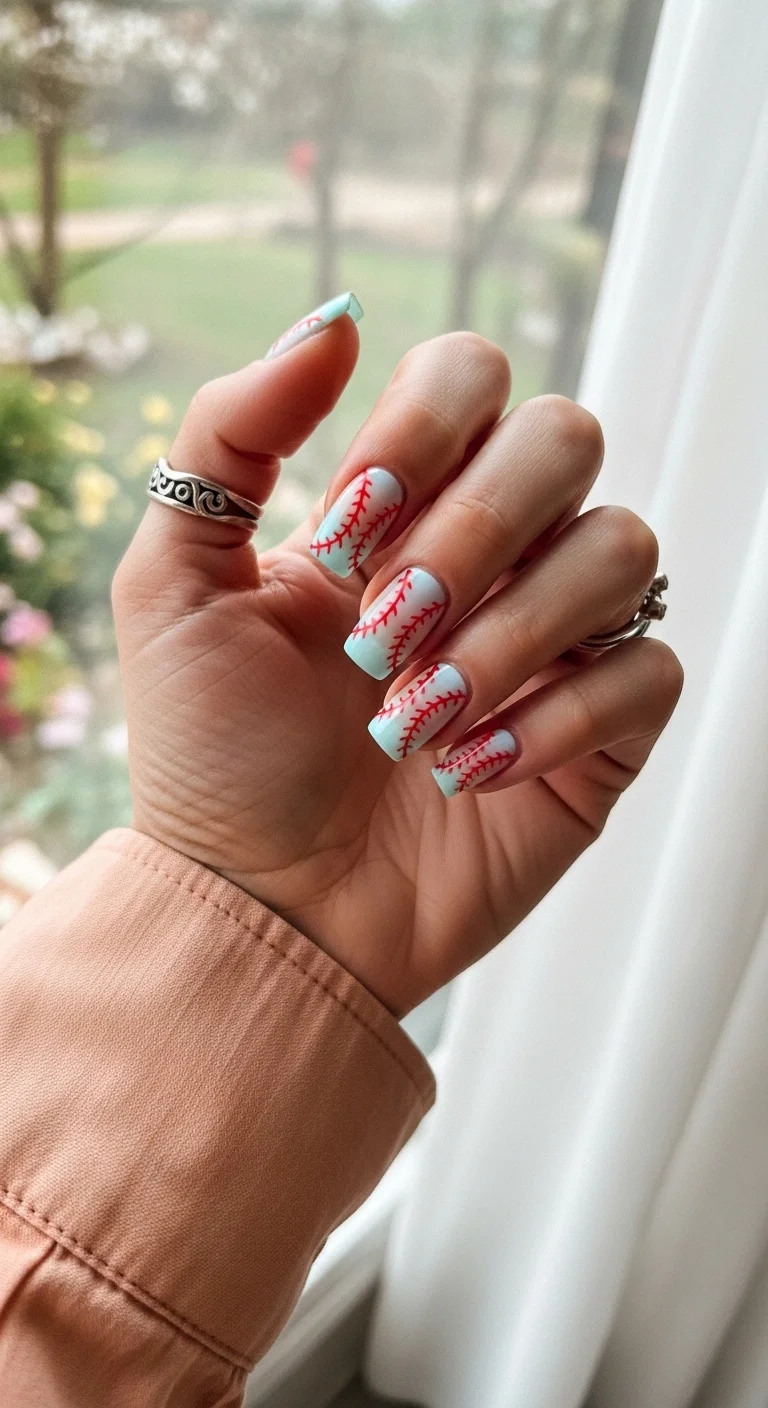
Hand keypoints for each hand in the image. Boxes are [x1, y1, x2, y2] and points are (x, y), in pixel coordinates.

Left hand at [113, 310, 681, 1015]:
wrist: (262, 908)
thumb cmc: (214, 755)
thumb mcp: (173, 587)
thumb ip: (231, 438)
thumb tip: (336, 317)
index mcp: (399, 501)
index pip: (471, 375)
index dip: (421, 433)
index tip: (345, 531)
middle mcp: (491, 552)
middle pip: (566, 438)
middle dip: (473, 531)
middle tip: (383, 629)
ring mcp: (552, 637)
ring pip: (621, 550)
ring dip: (508, 636)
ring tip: (414, 719)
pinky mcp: (601, 730)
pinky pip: (646, 671)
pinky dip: (559, 717)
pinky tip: (473, 770)